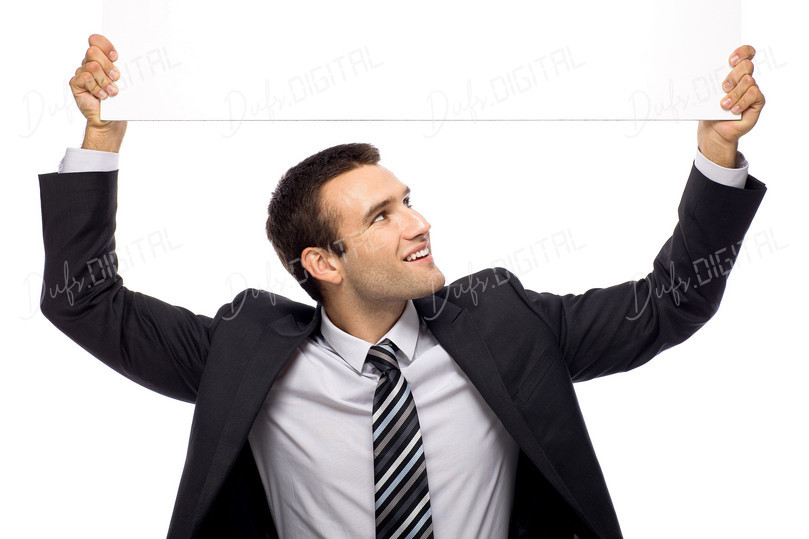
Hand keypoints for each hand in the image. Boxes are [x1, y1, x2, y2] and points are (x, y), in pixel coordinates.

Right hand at [70, 34, 126, 152]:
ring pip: (92, 67)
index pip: (96, 40)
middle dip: (108, 65)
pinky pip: (86, 78)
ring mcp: (81, 73)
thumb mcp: (124, 82)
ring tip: (112, 91)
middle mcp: (89, 63)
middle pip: (93, 52)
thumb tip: (137, 58)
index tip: (116, 57)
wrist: (111, 119)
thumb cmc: (119, 99)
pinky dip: (97, 89)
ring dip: (105, 80)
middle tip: (116, 77)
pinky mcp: (76, 83)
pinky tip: (102, 96)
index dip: (105, 45)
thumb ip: (123, 68)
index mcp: (100, 58)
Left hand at [697, 45, 764, 167]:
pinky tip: (733, 110)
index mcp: (733, 71)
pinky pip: (753, 94)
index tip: (730, 60)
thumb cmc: (709, 110)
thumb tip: (696, 67)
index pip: (746, 53)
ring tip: (724, 104)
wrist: (714, 130)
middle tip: (722, 87)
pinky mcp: (757, 101)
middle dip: (733, 75)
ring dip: (734, 93)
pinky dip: (742, 102)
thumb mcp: (706, 93)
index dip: (742, 52)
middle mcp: (744, 78)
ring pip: (748, 80)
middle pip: (746, 65)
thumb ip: (708, 80)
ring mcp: (751, 89)